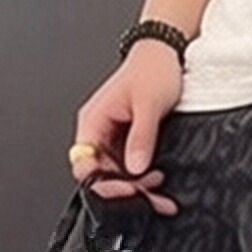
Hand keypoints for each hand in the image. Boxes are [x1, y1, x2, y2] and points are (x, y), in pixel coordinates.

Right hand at [70, 41, 184, 215]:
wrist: (166, 53)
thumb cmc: (152, 69)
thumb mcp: (149, 105)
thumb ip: (141, 137)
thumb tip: (134, 168)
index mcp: (93, 121)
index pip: (85, 164)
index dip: (103, 183)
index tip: (128, 191)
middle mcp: (99, 132)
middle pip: (103, 174)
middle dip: (127, 190)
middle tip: (152, 198)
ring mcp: (114, 137)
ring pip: (119, 174)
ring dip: (139, 187)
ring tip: (162, 194)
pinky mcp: (129, 140)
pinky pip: (132, 166)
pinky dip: (145, 178)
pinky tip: (161, 183)